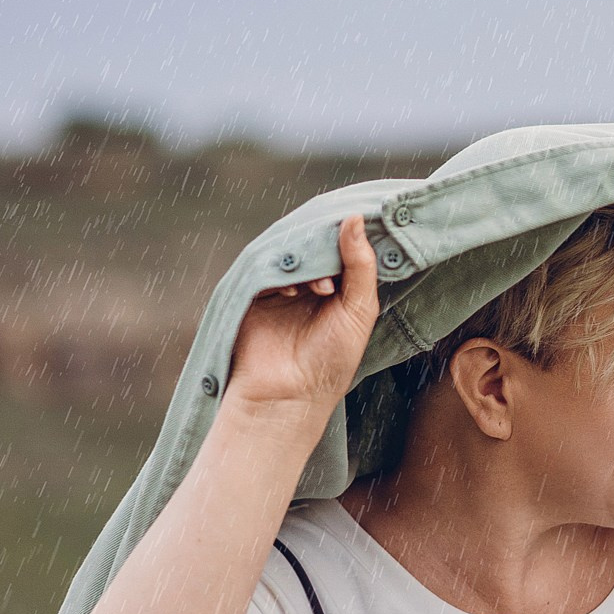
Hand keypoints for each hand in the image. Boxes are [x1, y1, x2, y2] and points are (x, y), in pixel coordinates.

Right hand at [225, 213, 380, 418]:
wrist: (289, 394)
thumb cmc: (330, 360)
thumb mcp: (358, 310)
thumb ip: (360, 265)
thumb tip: (354, 218)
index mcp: (337, 287)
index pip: (342, 248)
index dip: (350, 235)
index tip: (360, 220)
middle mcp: (308, 284)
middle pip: (315, 245)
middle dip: (327, 244)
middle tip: (338, 248)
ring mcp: (279, 286)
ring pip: (291, 253)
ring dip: (308, 262)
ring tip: (323, 287)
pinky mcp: (253, 291)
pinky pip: (263, 267)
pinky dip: (282, 272)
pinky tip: (297, 290)